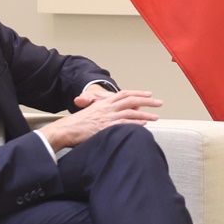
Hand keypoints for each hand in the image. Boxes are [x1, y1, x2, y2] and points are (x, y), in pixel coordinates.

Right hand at [38, 89, 162, 150]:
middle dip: (147, 101)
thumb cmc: (76, 124)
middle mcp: (108, 108)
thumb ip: (101, 109)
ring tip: (155, 116)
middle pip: (131, 100)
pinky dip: (135, 123)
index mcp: (104, 103)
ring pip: (131, 112)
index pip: (124, 94)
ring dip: (145, 114)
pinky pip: (124, 124)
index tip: (148, 94)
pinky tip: (143, 124)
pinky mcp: (106, 127)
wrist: (66, 129)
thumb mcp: (89, 111)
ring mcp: (108, 117)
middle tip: (158, 103)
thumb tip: (111, 112)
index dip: (137, 93)